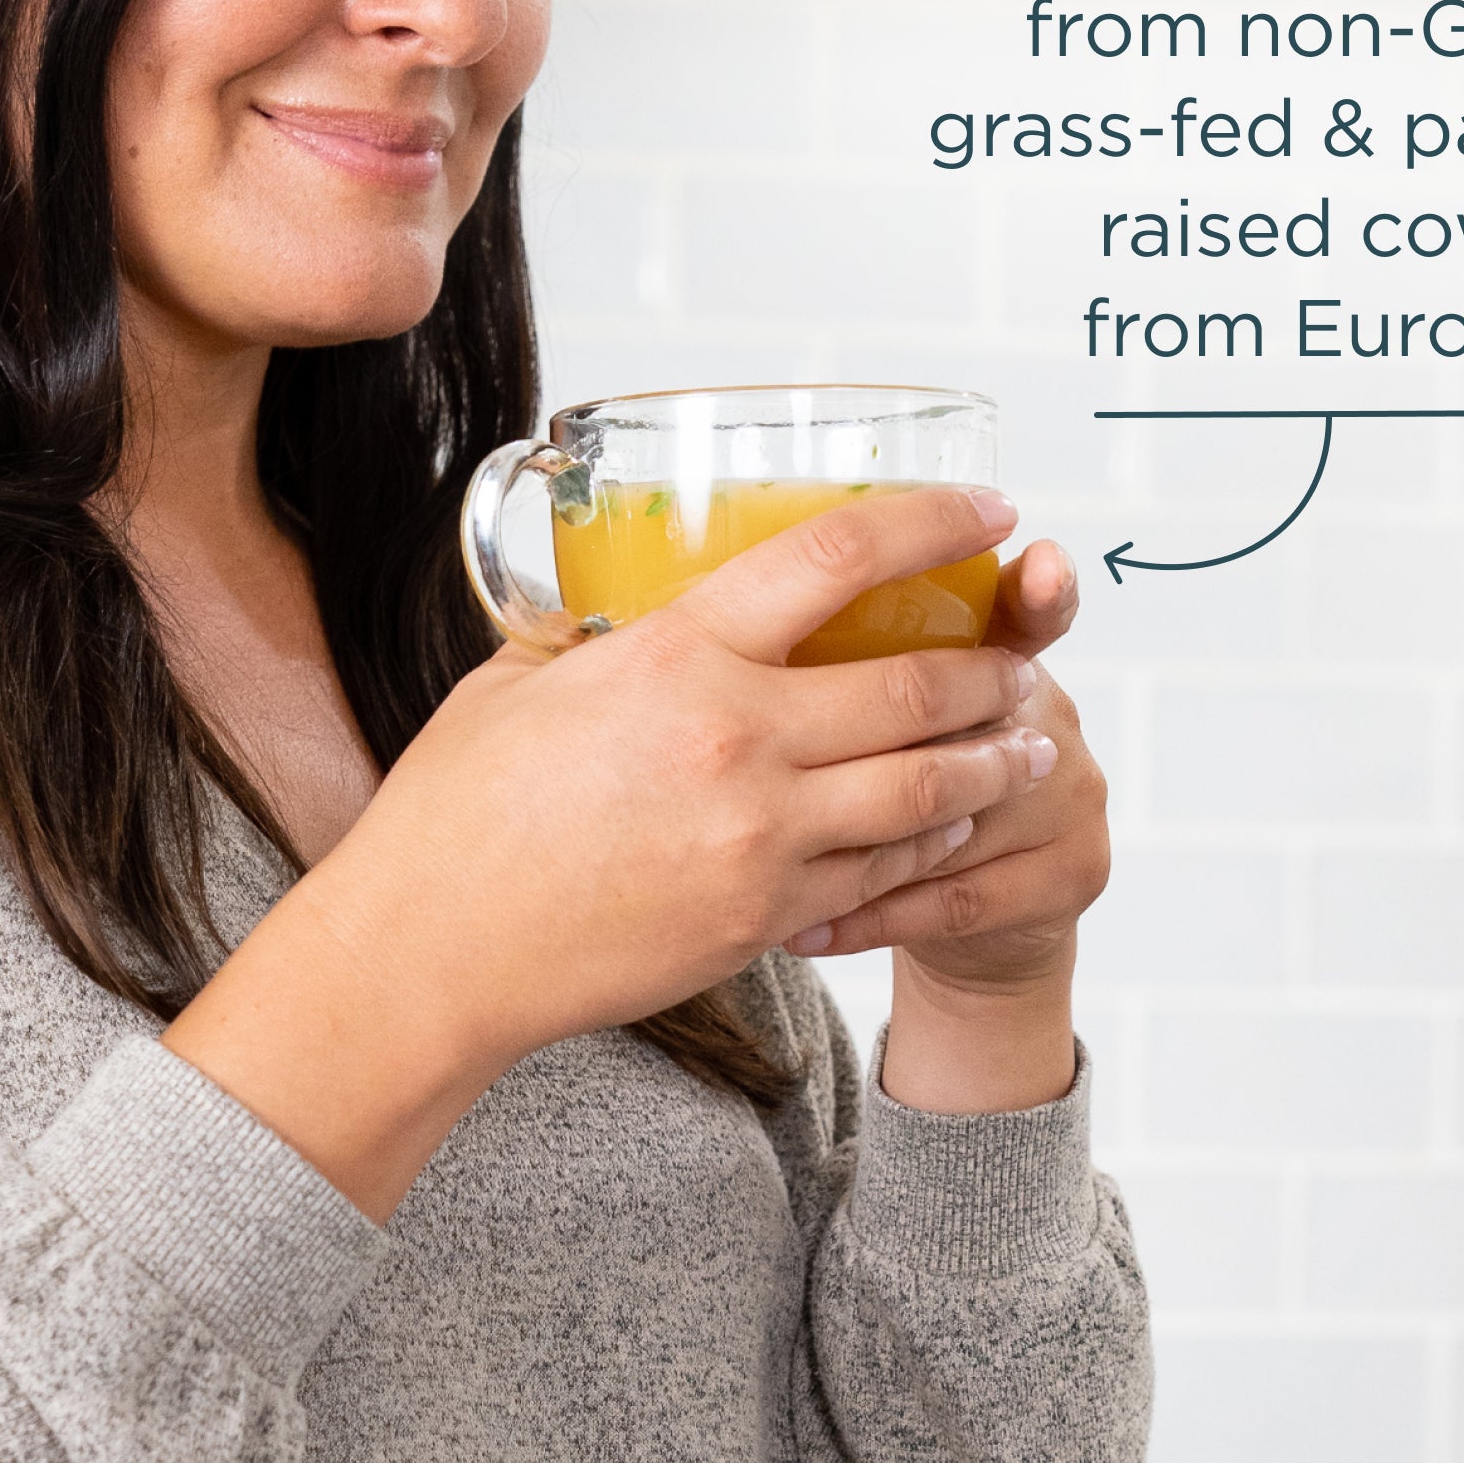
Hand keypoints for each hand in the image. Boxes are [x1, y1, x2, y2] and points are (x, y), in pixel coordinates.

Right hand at [164, 485, 1056, 1216]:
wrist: (432, 953)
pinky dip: (933, 844)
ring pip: (930, 791)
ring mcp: (763, 837)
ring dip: (995, 764)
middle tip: (1022, 658)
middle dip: (995, 668)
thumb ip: (595, 637)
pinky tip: (952, 827)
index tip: (983, 508)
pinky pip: (883, 873)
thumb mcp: (519, 679)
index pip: (840, 555)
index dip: (931, 521)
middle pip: (921, 687)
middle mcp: (741, 737)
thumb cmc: (458, 810)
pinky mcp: (764, 916)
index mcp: (681, 653)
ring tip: (1031, 746)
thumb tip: (622, 609)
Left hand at [785, 538, 1109, 993]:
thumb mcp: (868, 709)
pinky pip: (958, 896)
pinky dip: (869, 914)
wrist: (952, 907)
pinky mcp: (1072, 872)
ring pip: (959, 813)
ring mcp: (1072, 791)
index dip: (1041, 584)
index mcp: (998, 650)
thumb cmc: (879, 784)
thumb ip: (831, 661)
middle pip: (979, 714)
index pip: (1025, 604)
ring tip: (764, 866)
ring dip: (853, 844)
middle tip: (782, 768)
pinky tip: (803, 928)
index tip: (1043, 563)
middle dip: (878, 744)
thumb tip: (723, 624)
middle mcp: (1049, 711)